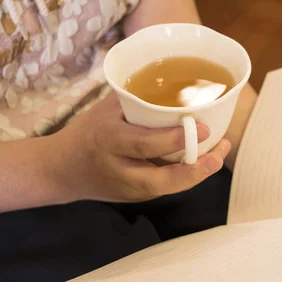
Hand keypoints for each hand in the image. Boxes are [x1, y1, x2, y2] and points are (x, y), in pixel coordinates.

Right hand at [53, 92, 230, 202]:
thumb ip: (138, 100)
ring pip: (167, 189)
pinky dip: (186, 176)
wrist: (62, 170)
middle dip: (194, 171)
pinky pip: (165, 188)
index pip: (144, 144)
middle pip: (159, 181)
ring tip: (218, 155)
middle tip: (219, 152)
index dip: (174, 139)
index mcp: (109, 141)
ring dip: (196, 176)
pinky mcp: (136, 198)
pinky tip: (205, 160)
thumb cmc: (89, 131)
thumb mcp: (107, 110)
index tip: (202, 126)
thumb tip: (178, 83)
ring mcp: (128, 189)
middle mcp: (119, 170)